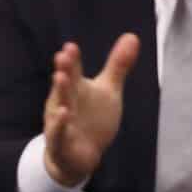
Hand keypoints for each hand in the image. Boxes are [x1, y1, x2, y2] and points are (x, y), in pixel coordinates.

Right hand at [42, 35, 140, 188]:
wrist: (80, 156)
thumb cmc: (92, 117)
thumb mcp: (108, 90)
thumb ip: (118, 65)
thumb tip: (133, 36)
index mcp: (75, 88)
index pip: (73, 71)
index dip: (72, 59)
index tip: (71, 46)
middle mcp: (64, 102)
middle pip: (65, 85)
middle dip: (64, 70)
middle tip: (63, 55)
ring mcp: (60, 123)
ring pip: (58, 106)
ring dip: (60, 93)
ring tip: (60, 77)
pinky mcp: (61, 143)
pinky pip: (58, 133)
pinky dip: (59, 125)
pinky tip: (64, 114)